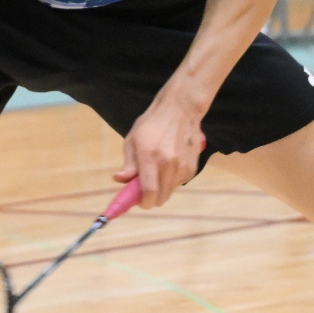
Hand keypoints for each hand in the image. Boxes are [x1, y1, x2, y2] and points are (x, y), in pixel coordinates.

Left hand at [116, 94, 206, 208]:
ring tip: (158, 171)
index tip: (139, 202)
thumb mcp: (133, 139)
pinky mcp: (192, 167)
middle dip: (151, 197)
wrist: (180, 110)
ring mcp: (183, 166)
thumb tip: (120, 180)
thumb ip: (128, 163)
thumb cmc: (151, 124)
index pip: (149, 191)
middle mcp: (168, 164)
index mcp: (150, 156)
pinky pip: (179, 183)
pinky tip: (170, 165)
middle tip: (145, 187)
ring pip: (170, 192)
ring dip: (162, 188)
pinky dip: (172, 180)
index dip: (143, 202)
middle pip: (161, 197)